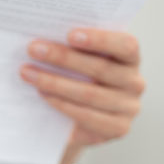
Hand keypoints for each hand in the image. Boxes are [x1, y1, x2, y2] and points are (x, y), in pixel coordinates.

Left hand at [20, 28, 144, 148]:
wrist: (77, 123)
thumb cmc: (77, 81)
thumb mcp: (79, 63)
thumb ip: (73, 49)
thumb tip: (44, 38)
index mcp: (131, 59)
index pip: (126, 45)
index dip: (99, 39)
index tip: (69, 34)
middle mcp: (135, 82)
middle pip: (100, 68)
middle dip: (63, 57)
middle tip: (34, 49)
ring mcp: (129, 107)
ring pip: (90, 93)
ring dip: (54, 82)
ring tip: (28, 73)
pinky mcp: (117, 128)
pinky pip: (86, 115)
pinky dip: (61, 104)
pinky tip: (42, 94)